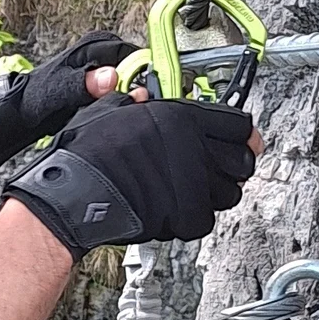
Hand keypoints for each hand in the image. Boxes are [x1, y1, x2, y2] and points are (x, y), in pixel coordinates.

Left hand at [0, 34, 133, 179]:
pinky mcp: (93, 90)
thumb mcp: (58, 92)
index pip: (132, 54)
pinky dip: (120, 104)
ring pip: (126, 81)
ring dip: (129, 96)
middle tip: (140, 104)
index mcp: (92, 47)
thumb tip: (111, 76)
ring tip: (130, 111)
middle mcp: (96, 55)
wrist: (13, 116)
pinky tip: (119, 116)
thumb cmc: (30, 98)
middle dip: (138, 84)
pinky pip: (116, 93)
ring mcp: (96, 72)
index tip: (149, 90)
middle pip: (133, 67)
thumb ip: (84, 84)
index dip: (143, 71)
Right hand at [3, 94, 258, 258]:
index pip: (239, 125)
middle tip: (219, 168)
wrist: (73, 194)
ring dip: (216, 193)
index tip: (245, 141)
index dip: (243, 135)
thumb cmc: (86, 154)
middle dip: (234, 165)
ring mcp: (193, 184)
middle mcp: (194, 149)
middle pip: (243, 161)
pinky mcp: (186, 216)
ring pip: (229, 193)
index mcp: (181, 118)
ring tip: (194, 191)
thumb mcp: (109, 111)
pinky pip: (206, 220)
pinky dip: (194, 218)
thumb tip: (142, 99)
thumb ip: (135, 104)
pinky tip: (175, 209)